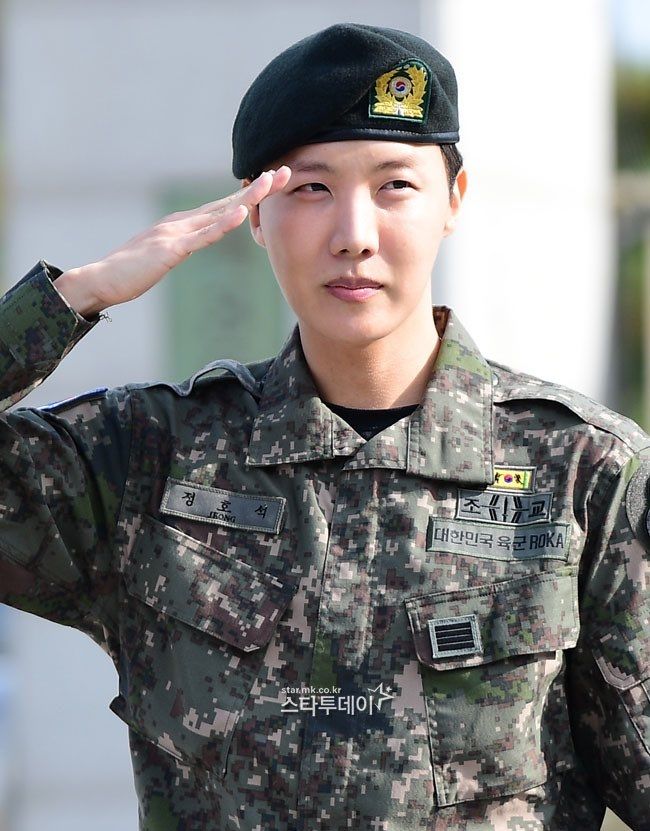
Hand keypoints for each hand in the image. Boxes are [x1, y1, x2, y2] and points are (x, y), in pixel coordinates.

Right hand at [55, 167, 291, 316]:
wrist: (102, 279)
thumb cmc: (131, 271)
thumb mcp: (165, 254)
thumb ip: (183, 243)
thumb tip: (199, 239)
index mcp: (182, 224)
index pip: (223, 206)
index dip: (250, 194)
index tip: (274, 182)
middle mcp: (182, 222)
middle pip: (227, 202)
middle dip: (258, 188)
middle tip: (285, 172)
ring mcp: (176, 233)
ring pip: (219, 213)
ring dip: (247, 198)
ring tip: (271, 183)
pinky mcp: (170, 249)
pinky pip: (202, 236)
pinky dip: (223, 224)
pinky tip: (242, 213)